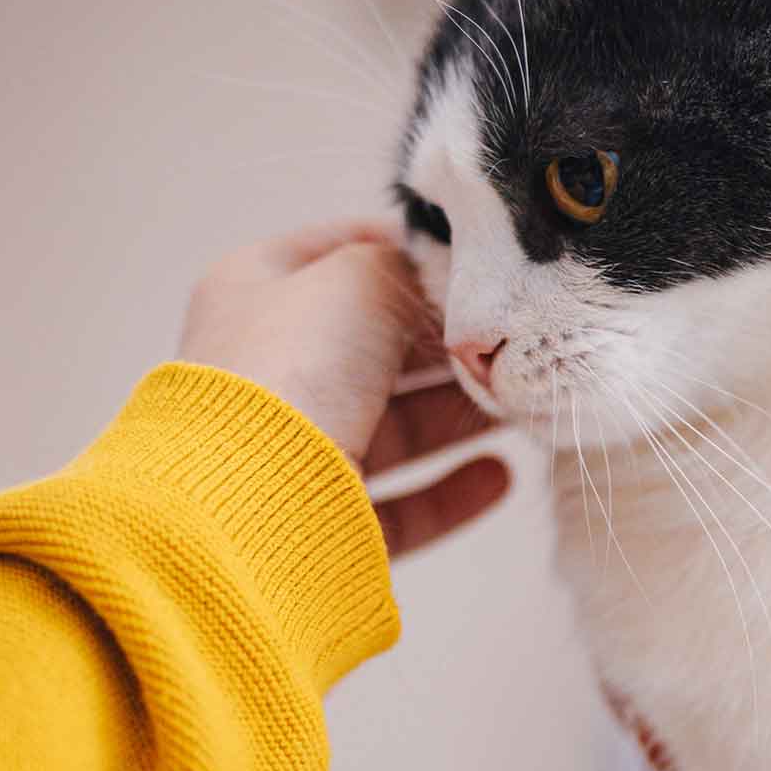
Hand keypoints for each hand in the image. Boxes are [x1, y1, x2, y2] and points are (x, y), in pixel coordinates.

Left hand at [181, 219, 512, 555]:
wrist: (248, 506)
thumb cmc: (290, 373)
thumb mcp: (357, 283)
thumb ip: (406, 270)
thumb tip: (441, 284)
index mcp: (251, 293)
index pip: (338, 253)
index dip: (406, 251)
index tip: (472, 264)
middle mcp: (265, 368)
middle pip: (374, 346)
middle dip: (446, 345)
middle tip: (513, 342)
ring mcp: (290, 449)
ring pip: (391, 426)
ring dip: (457, 415)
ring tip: (523, 406)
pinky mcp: (318, 519)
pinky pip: (397, 504)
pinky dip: (449, 490)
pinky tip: (498, 476)